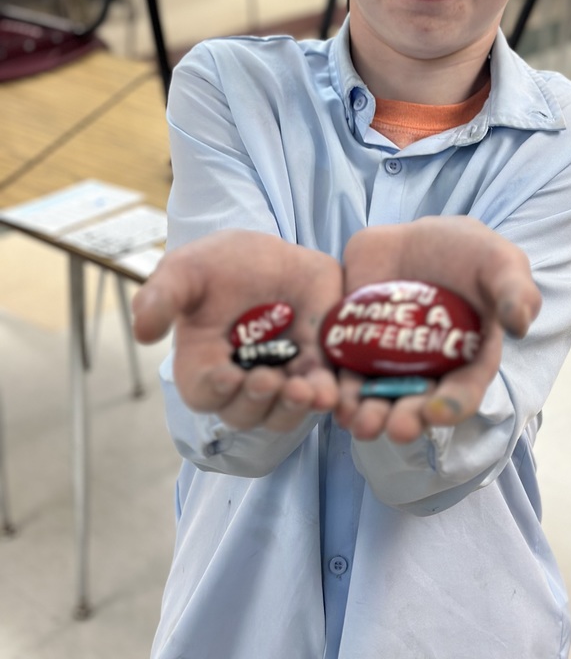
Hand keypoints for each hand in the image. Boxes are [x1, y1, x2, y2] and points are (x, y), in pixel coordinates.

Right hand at [132, 230, 343, 431]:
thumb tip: (143, 332)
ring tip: (305, 391)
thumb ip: (162, 297)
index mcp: (203, 364)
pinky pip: (321, 394)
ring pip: (283, 413)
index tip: (228, 376)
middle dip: (257, 401)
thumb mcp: (186, 270)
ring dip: (292, 408)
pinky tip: (330, 391)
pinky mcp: (317, 367)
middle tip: (269, 380)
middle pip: (246, 413)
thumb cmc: (220, 265)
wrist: (271, 254)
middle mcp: (241, 381)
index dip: (215, 390)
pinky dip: (325, 398)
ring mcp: (281, 378)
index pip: (204, 393)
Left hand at [333, 216, 540, 442]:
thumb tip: (520, 324)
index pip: (461, 394)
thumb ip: (514, 290)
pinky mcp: (352, 345)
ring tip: (355, 420)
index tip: (436, 411)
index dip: (450, 406)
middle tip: (394, 428)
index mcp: (467, 362)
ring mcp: (387, 362)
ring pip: (375, 396)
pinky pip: (341, 370)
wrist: (418, 237)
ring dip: (366, 413)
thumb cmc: (469, 254)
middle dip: (404, 419)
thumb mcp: (499, 263)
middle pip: (415, 405)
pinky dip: (333, 385)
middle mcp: (427, 372)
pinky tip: (327, 394)